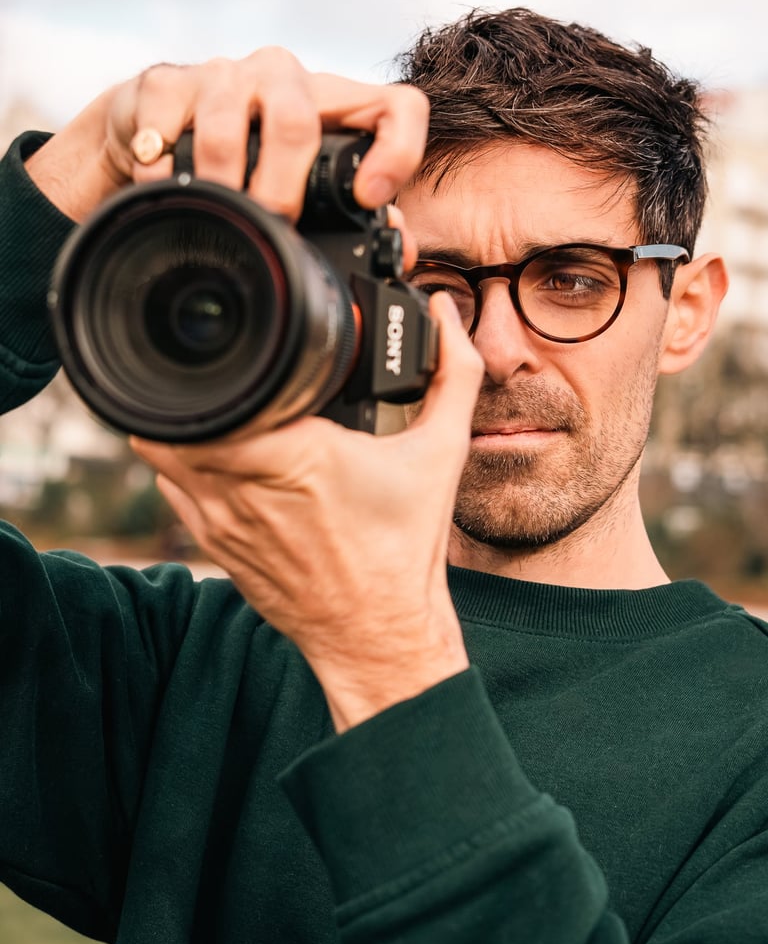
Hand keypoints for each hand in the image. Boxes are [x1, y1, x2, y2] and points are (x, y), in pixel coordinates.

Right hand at [23, 47, 428, 233]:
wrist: (156, 129)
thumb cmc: (245, 161)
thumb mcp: (302, 186)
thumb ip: (352, 218)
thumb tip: (397, 252)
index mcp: (332, 106)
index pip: (395, 107)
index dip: (396, 149)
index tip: (369, 198)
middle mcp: (282, 79)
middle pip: (297, 119)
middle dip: (281, 185)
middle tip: (271, 222)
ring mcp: (223, 75)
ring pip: (227, 120)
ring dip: (222, 179)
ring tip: (218, 211)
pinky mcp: (166, 82)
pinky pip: (167, 120)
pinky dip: (164, 166)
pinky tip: (167, 186)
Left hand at [132, 294, 483, 732]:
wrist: (378, 631)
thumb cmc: (405, 548)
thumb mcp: (442, 453)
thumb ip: (454, 374)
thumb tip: (445, 312)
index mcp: (297, 452)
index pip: (223, 389)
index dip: (230, 365)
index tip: (258, 360)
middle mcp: (244, 484)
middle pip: (184, 410)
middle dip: (206, 388)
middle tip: (241, 382)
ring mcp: (220, 517)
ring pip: (164, 449)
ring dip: (188, 426)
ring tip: (227, 416)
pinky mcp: (211, 543)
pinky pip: (172, 487)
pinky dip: (187, 467)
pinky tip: (223, 462)